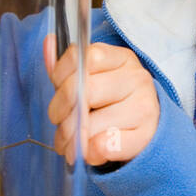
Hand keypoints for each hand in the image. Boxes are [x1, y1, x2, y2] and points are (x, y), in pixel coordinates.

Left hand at [46, 38, 159, 166]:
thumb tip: (48, 42)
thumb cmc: (112, 103)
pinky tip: (88, 153)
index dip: (60, 75)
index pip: (83, 57)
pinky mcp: (146, 135)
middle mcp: (136, 78)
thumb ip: (67, 66)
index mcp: (121, 58)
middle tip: (59, 123)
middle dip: (62, 111)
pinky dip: (91, 152)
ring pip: (92, 122)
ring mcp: (144, 106)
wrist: (147, 130)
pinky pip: (107, 145)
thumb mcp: (91, 80)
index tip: (57, 90)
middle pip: (85, 89)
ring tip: (69, 144)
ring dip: (72, 139)